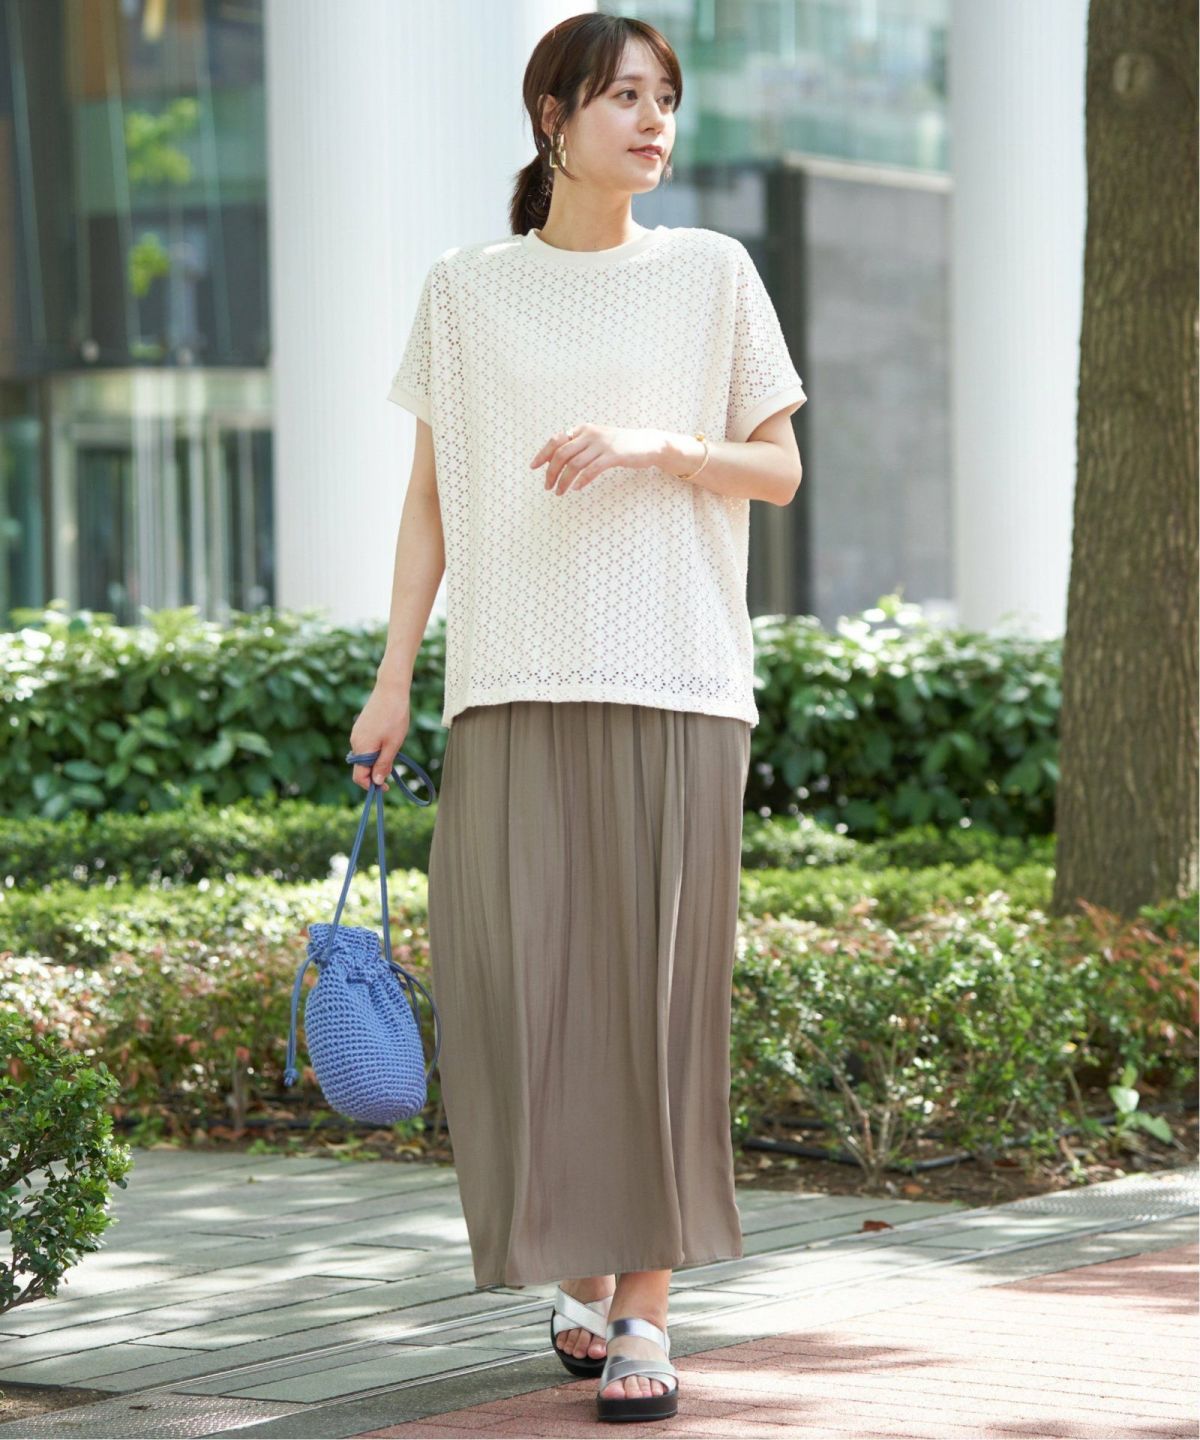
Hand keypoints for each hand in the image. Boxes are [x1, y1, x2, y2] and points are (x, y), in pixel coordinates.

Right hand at [348, 676, 410, 791]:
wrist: (391, 689)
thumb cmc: (395, 717)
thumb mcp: (393, 744)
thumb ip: (384, 764)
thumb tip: (377, 782)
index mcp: (361, 748)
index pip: (359, 777)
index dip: (371, 786)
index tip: (386, 788)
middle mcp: (355, 742)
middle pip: (361, 767)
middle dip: (375, 773)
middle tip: (394, 771)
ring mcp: (357, 733)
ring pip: (365, 756)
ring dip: (377, 761)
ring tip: (394, 751)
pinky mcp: (361, 726)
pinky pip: (366, 745)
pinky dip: (375, 750)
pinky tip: (389, 741)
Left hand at [530, 424, 663, 495]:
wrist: (648, 443)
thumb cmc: (621, 445)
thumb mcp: (597, 440)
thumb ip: (579, 446)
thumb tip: (557, 459)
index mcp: (583, 429)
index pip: (556, 440)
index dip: (543, 454)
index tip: (533, 467)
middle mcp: (590, 434)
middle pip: (561, 453)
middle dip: (550, 472)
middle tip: (547, 487)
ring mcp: (602, 444)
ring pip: (574, 464)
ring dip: (563, 480)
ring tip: (559, 493)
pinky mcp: (614, 455)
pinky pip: (592, 470)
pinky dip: (581, 480)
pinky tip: (576, 488)